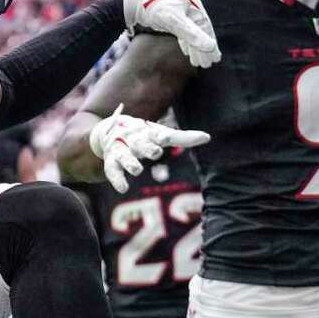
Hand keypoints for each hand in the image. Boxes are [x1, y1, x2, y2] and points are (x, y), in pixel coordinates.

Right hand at [87, 105, 210, 191]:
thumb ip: (183, 137)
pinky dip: (117, 179)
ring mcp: (121, 150)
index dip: (163, 137)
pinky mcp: (111, 161)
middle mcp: (134, 140)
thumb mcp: (161, 134)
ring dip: (131, 163)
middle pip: (140, 144)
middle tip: (155, 153)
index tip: (166, 139)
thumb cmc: (144, 135)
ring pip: (125, 157)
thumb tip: (208, 137)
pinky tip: (123, 189)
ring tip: (137, 170)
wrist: (111, 129)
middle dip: (147, 148)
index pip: (158, 135)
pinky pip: (112, 170)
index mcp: (149, 133)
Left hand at [121, 0, 220, 67]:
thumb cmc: (153, 8)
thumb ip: (192, 35)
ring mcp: (179, 11)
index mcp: (192, 2)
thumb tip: (210, 47)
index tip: (214, 58)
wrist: (131, 2)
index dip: (210, 43)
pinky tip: (187, 53)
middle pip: (199, 30)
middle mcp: (187, 5)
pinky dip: (185, 43)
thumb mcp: (174, 21)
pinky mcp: (169, 17)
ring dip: (194, 48)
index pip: (205, 26)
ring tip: (198, 63)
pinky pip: (182, 32)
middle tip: (208, 64)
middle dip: (203, 48)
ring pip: (190, 32)